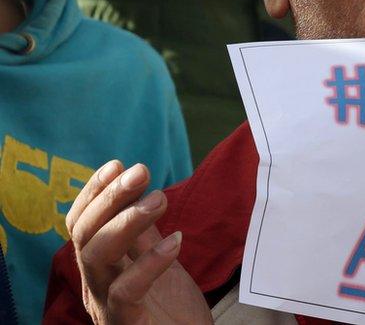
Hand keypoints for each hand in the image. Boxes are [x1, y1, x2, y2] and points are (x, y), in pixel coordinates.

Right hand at [66, 161, 211, 324]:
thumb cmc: (171, 308)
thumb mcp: (156, 260)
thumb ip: (144, 231)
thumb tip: (138, 188)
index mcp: (99, 267)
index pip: (80, 224)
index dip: (93, 192)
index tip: (117, 164)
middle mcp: (95, 284)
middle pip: (84, 235)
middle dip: (109, 197)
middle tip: (140, 171)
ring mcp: (106, 304)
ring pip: (96, 257)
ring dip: (126, 221)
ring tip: (159, 199)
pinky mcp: (126, 323)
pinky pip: (126, 290)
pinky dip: (150, 262)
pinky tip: (175, 242)